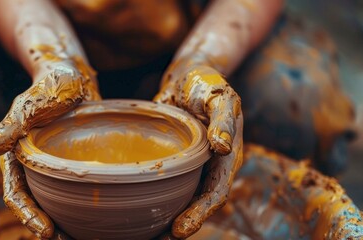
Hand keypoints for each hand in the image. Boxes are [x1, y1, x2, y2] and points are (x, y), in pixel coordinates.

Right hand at [0, 61, 99, 237]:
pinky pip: (77, 188)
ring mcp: (54, 166)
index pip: (16, 193)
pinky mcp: (73, 163)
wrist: (73, 74)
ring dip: (66, 221)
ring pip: (57, 201)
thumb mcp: (31, 105)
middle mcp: (34, 166)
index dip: (28, 214)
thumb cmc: (50, 84)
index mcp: (17, 156)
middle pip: (36, 203)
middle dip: (47, 226)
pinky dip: (84, 204)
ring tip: (82, 237)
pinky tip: (101, 215)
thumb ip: (8, 128)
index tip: (47, 232)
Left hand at [154, 63, 242, 238]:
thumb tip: (223, 148)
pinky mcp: (176, 160)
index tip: (179, 230)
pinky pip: (166, 183)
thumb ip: (224, 120)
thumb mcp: (219, 95)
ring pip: (182, 197)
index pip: (216, 193)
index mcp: (227, 157)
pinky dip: (154, 197)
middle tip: (160, 239)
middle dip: (183, 223)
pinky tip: (135, 206)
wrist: (190, 73)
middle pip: (199, 203)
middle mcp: (210, 167)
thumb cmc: (206, 83)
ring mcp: (193, 166)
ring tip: (147, 235)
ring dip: (168, 216)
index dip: (200, 213)